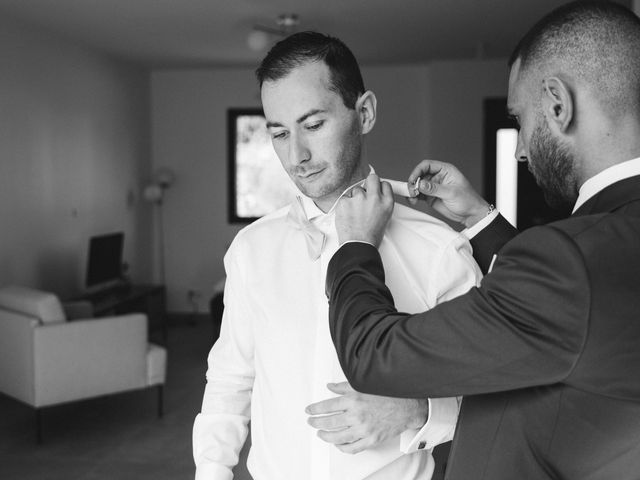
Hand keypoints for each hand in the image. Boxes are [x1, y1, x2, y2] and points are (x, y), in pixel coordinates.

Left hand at [305, 382, 427, 453]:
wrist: (406, 406)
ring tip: (320, 433)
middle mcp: (356, 416)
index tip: (309, 410)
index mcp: (353, 400)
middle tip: (311, 422)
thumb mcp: (363, 385)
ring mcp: (364, 430)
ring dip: (325, 436)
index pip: (327, 406)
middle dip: (316, 422)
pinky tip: (337, 444)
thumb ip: (343, 387)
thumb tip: (329, 387)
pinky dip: (342, 447)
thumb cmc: (387, 395)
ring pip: (337, 437)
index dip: (315, 409)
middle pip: (329, 422)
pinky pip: (352, 448)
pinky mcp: (371, 440)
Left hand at [335, 173, 393, 246]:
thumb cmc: (370, 236)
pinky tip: (348, 216)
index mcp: (387, 203)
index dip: (379, 187)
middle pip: (372, 178)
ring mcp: (359, 199)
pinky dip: (344, 205)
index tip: (375, 190)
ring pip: (356, 190)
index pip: (384, 184)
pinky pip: (344, 198)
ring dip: (354, 198)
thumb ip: (380, 204)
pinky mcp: (345, 201)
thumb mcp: (384, 218)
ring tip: (355, 213)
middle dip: (368, 183)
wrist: (358, 246)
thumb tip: (374, 195)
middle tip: (364, 192)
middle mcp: (374, 198)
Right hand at [407, 160, 489, 227]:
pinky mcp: (431, 196)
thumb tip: (421, 184)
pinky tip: (413, 200)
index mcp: (445, 170)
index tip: (413, 180)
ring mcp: (434, 187)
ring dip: (412, 191)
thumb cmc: (468, 200)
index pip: (427, 165)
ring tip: (412, 197)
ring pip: (418, 185)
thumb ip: (435, 188)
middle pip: (420, 175)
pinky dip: (414, 197)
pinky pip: (419, 194)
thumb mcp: (451, 193)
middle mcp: (438, 177)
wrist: (471, 214)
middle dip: (414, 182)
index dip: (418, 171)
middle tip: (412, 191)